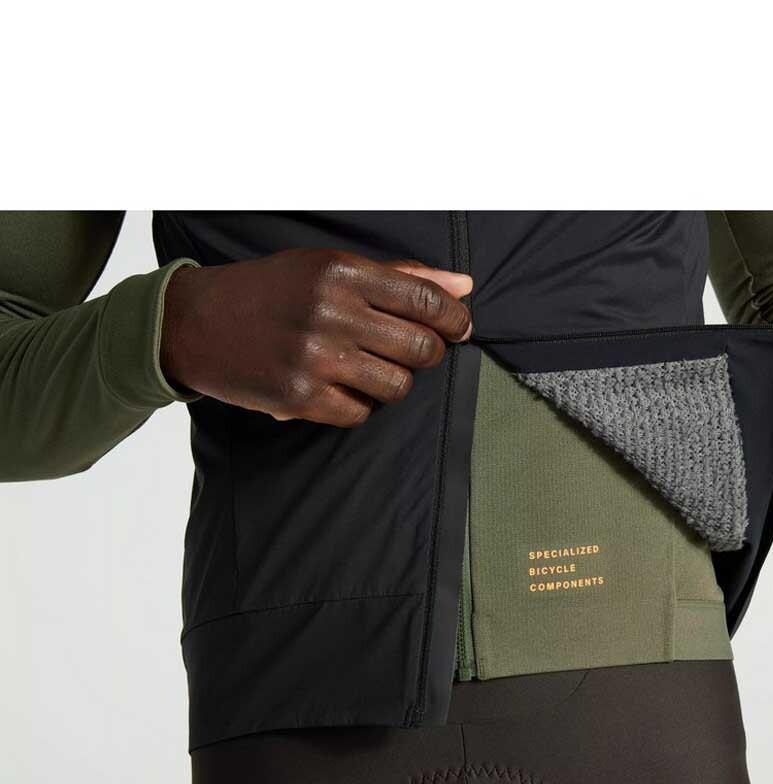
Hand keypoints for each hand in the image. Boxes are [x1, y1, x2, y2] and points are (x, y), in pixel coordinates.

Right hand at [161, 249, 472, 426]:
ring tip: (369, 370)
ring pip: (397, 386)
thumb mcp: (328, 267)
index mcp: (342, 272)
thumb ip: (399, 277)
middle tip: (410, 351)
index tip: (460, 329)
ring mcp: (315, 359)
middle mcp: (331, 313)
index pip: (427, 301)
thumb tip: (463, 286)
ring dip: (393, 382)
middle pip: (421, 348)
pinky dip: (358, 405)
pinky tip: (338, 388)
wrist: (195, 323)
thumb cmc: (271, 291)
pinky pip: (360, 414)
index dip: (456, 320)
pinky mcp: (299, 398)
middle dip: (428, 353)